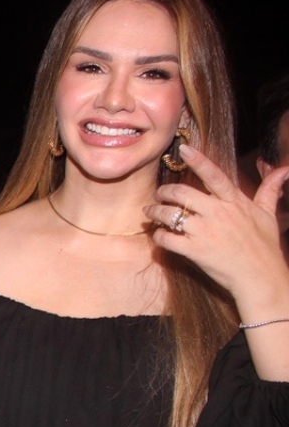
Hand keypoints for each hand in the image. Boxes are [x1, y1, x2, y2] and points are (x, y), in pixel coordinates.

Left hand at [148, 144, 288, 306]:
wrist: (260, 277)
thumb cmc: (264, 246)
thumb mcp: (269, 215)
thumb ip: (270, 190)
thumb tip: (283, 170)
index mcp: (234, 202)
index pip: (215, 175)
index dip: (198, 160)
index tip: (183, 149)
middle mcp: (218, 213)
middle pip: (182, 193)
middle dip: (164, 192)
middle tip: (157, 195)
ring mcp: (205, 231)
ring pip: (170, 214)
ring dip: (156, 212)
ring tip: (151, 213)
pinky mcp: (195, 250)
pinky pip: (167, 238)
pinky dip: (158, 236)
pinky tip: (159, 236)